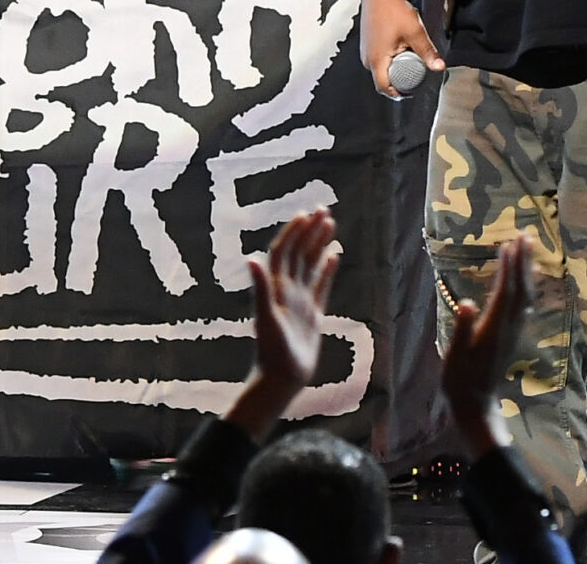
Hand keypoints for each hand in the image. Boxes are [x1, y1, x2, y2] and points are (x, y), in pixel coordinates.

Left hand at [225, 207, 338, 439]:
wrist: (282, 378)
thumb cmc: (272, 350)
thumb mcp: (266, 317)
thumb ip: (260, 288)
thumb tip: (251, 259)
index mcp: (276, 287)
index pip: (285, 252)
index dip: (293, 232)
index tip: (306, 214)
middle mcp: (288, 289)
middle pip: (299, 253)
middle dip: (309, 231)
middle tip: (323, 210)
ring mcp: (301, 300)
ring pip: (311, 265)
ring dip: (319, 244)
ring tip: (330, 224)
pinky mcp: (313, 314)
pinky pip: (321, 285)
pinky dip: (327, 269)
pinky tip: (335, 255)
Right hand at [360, 0, 441, 96]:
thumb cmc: (393, 9)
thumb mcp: (415, 33)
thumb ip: (428, 52)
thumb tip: (439, 67)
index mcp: (377, 59)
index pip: (384, 87)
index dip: (398, 93)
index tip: (411, 91)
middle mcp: (367, 57)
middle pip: (382, 79)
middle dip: (398, 80)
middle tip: (415, 73)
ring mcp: (365, 49)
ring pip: (380, 68)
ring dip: (394, 68)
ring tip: (409, 58)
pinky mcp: (366, 42)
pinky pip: (377, 58)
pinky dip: (388, 59)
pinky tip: (399, 49)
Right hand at [440, 237, 532, 455]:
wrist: (476, 403)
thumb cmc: (459, 379)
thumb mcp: (454, 355)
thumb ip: (461, 329)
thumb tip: (466, 303)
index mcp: (493, 329)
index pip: (504, 293)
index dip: (508, 269)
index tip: (508, 244)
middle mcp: (508, 328)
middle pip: (520, 290)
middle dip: (522, 262)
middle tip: (525, 234)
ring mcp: (513, 332)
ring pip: (525, 296)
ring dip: (527, 270)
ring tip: (528, 247)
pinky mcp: (512, 335)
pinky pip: (525, 305)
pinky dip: (526, 286)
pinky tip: (526, 278)